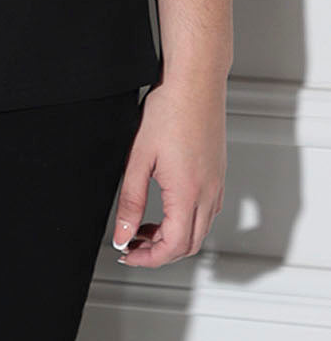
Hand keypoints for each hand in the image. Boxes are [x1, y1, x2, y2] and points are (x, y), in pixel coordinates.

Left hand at [111, 75, 226, 266]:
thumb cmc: (169, 111)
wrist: (195, 82)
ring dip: (172, 237)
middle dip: (159, 252)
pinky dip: (185, 220)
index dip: (148, 258)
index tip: (127, 253)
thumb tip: (122, 233)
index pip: (173, 247)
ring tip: (143, 225)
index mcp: (188, 194)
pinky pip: (206, 211)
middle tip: (132, 243)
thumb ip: (130, 200)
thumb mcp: (139, 158)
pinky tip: (165, 207)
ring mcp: (216, 184)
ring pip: (199, 230)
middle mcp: (208, 194)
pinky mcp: (217, 174)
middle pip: (189, 245)